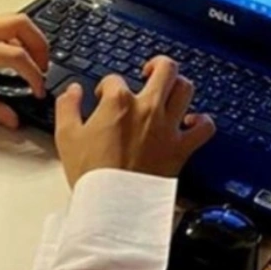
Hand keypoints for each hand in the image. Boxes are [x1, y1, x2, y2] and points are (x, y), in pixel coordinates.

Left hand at [0, 14, 48, 128]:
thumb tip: (11, 117)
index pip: (16, 55)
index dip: (33, 74)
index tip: (37, 89)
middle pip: (19, 23)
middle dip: (39, 43)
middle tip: (44, 66)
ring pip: (9, 20)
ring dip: (27, 37)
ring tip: (33, 61)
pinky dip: (13, 36)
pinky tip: (12, 56)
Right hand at [54, 56, 215, 187]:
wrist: (112, 205)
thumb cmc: (91, 174)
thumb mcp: (66, 136)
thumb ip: (67, 106)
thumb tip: (73, 90)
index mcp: (118, 103)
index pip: (115, 79)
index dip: (107, 86)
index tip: (103, 98)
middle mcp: (147, 109)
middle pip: (165, 69)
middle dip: (156, 65)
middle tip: (149, 71)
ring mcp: (167, 127)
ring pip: (186, 89)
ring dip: (179, 85)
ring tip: (170, 90)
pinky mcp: (181, 148)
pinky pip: (204, 127)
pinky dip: (202, 121)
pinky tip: (192, 121)